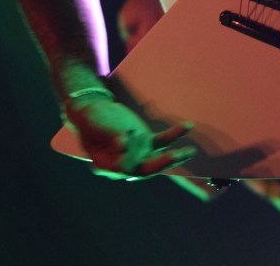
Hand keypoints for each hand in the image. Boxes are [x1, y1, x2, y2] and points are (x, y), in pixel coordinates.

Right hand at [64, 94, 195, 179]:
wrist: (94, 111)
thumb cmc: (90, 119)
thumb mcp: (93, 124)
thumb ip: (108, 134)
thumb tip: (123, 143)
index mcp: (108, 165)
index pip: (123, 168)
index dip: (127, 158)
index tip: (123, 141)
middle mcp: (126, 164)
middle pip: (146, 169)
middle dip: (161, 163)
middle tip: (173, 156)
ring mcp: (138, 154)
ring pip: (158, 157)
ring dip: (175, 155)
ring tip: (190, 151)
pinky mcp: (146, 142)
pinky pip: (162, 142)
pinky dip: (174, 135)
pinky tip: (186, 126)